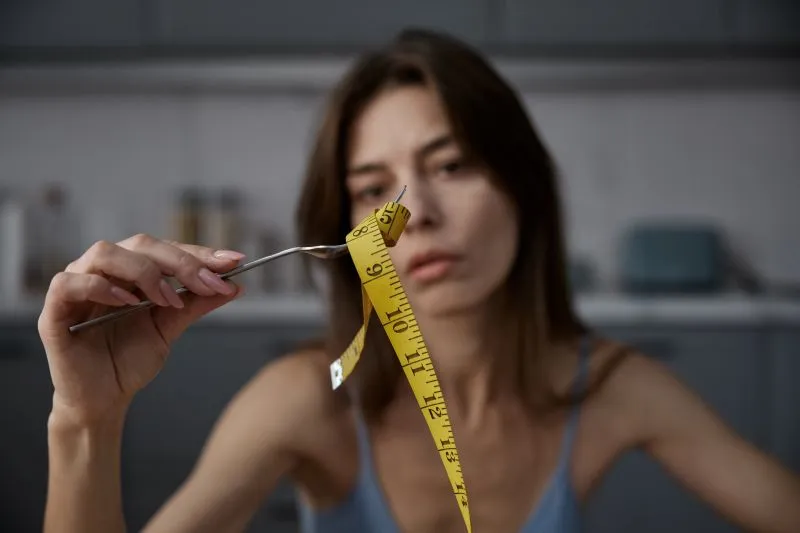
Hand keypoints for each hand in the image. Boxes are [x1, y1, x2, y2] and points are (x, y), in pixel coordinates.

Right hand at [38, 234, 244, 424]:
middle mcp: (104, 271)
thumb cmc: (130, 359)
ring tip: (167, 298)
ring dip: (144, 271)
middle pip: (140, 244)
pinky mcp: (55, 311)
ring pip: (105, 253)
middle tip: (209, 282)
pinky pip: (70, 283)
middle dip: (181, 261)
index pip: (166, 249)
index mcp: (131, 271)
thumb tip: (235, 285)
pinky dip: (102, 286)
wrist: (104, 399)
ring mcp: (77, 286)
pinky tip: (128, 301)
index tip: (234, 261)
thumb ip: (196, 303)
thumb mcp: (170, 327)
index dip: (200, 253)